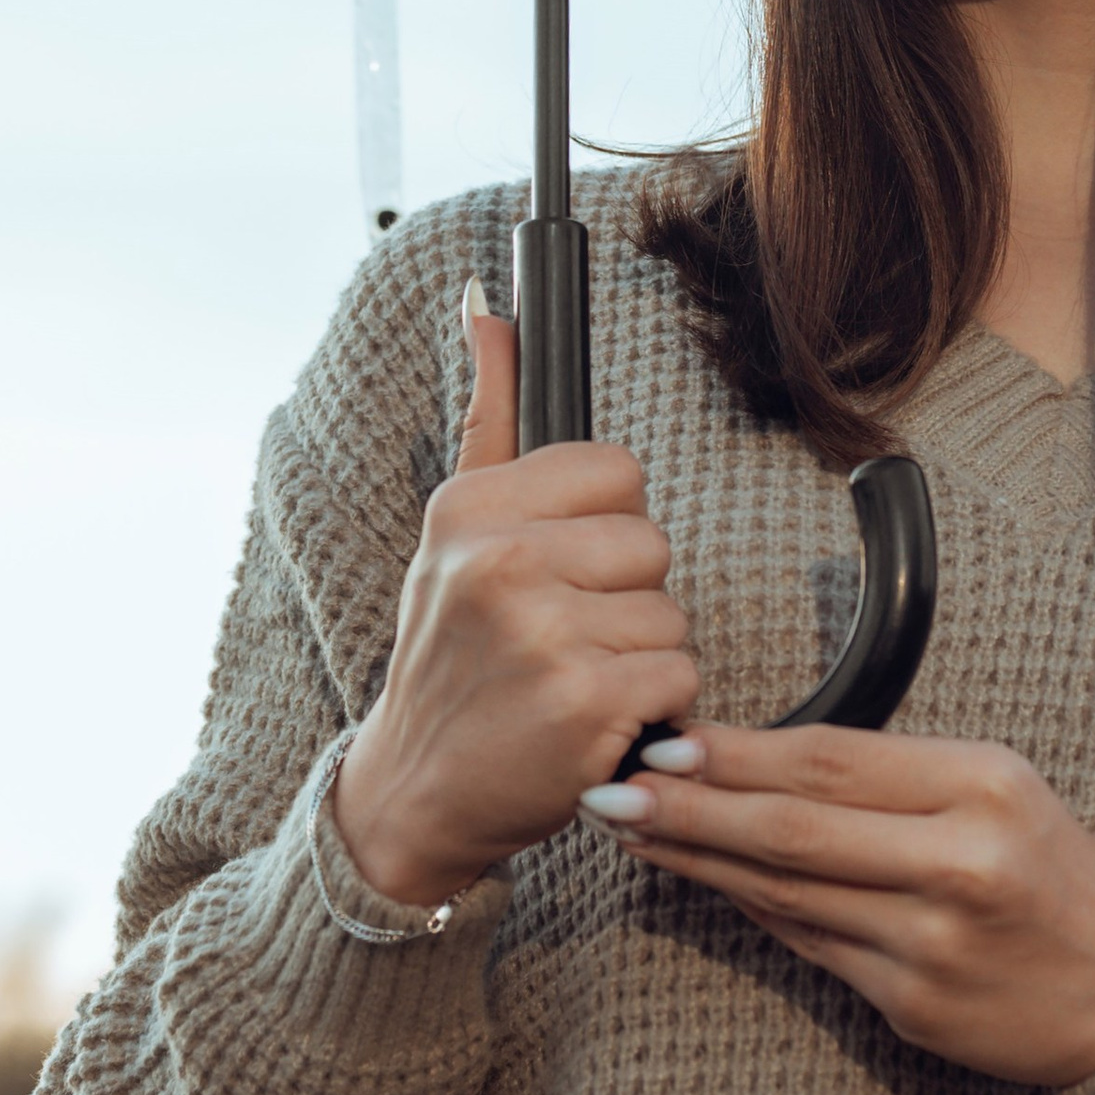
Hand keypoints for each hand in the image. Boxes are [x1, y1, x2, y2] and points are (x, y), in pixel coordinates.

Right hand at [330, 289, 698, 908]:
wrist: (415, 791)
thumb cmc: (451, 657)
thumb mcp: (452, 531)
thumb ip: (491, 411)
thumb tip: (486, 303)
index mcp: (470, 507)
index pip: (616, 470)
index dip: (603, 526)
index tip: (561, 568)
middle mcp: (499, 561)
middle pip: (651, 543)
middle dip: (623, 595)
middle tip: (560, 635)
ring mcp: (542, 633)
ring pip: (670, 613)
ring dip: (638, 657)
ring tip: (571, 680)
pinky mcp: (584, 703)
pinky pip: (678, 674)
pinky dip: (651, 709)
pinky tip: (592, 722)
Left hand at [582, 722, 1094, 1085]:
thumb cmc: (1051, 870)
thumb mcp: (996, 790)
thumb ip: (892, 778)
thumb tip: (758, 761)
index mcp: (981, 786)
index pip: (832, 759)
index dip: (739, 752)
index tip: (666, 742)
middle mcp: (959, 861)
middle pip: (795, 827)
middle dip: (691, 808)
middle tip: (611, 791)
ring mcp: (934, 941)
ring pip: (788, 892)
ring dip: (699, 861)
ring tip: (632, 835)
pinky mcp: (916, 1006)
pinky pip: (811, 948)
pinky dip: (751, 913)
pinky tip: (704, 887)